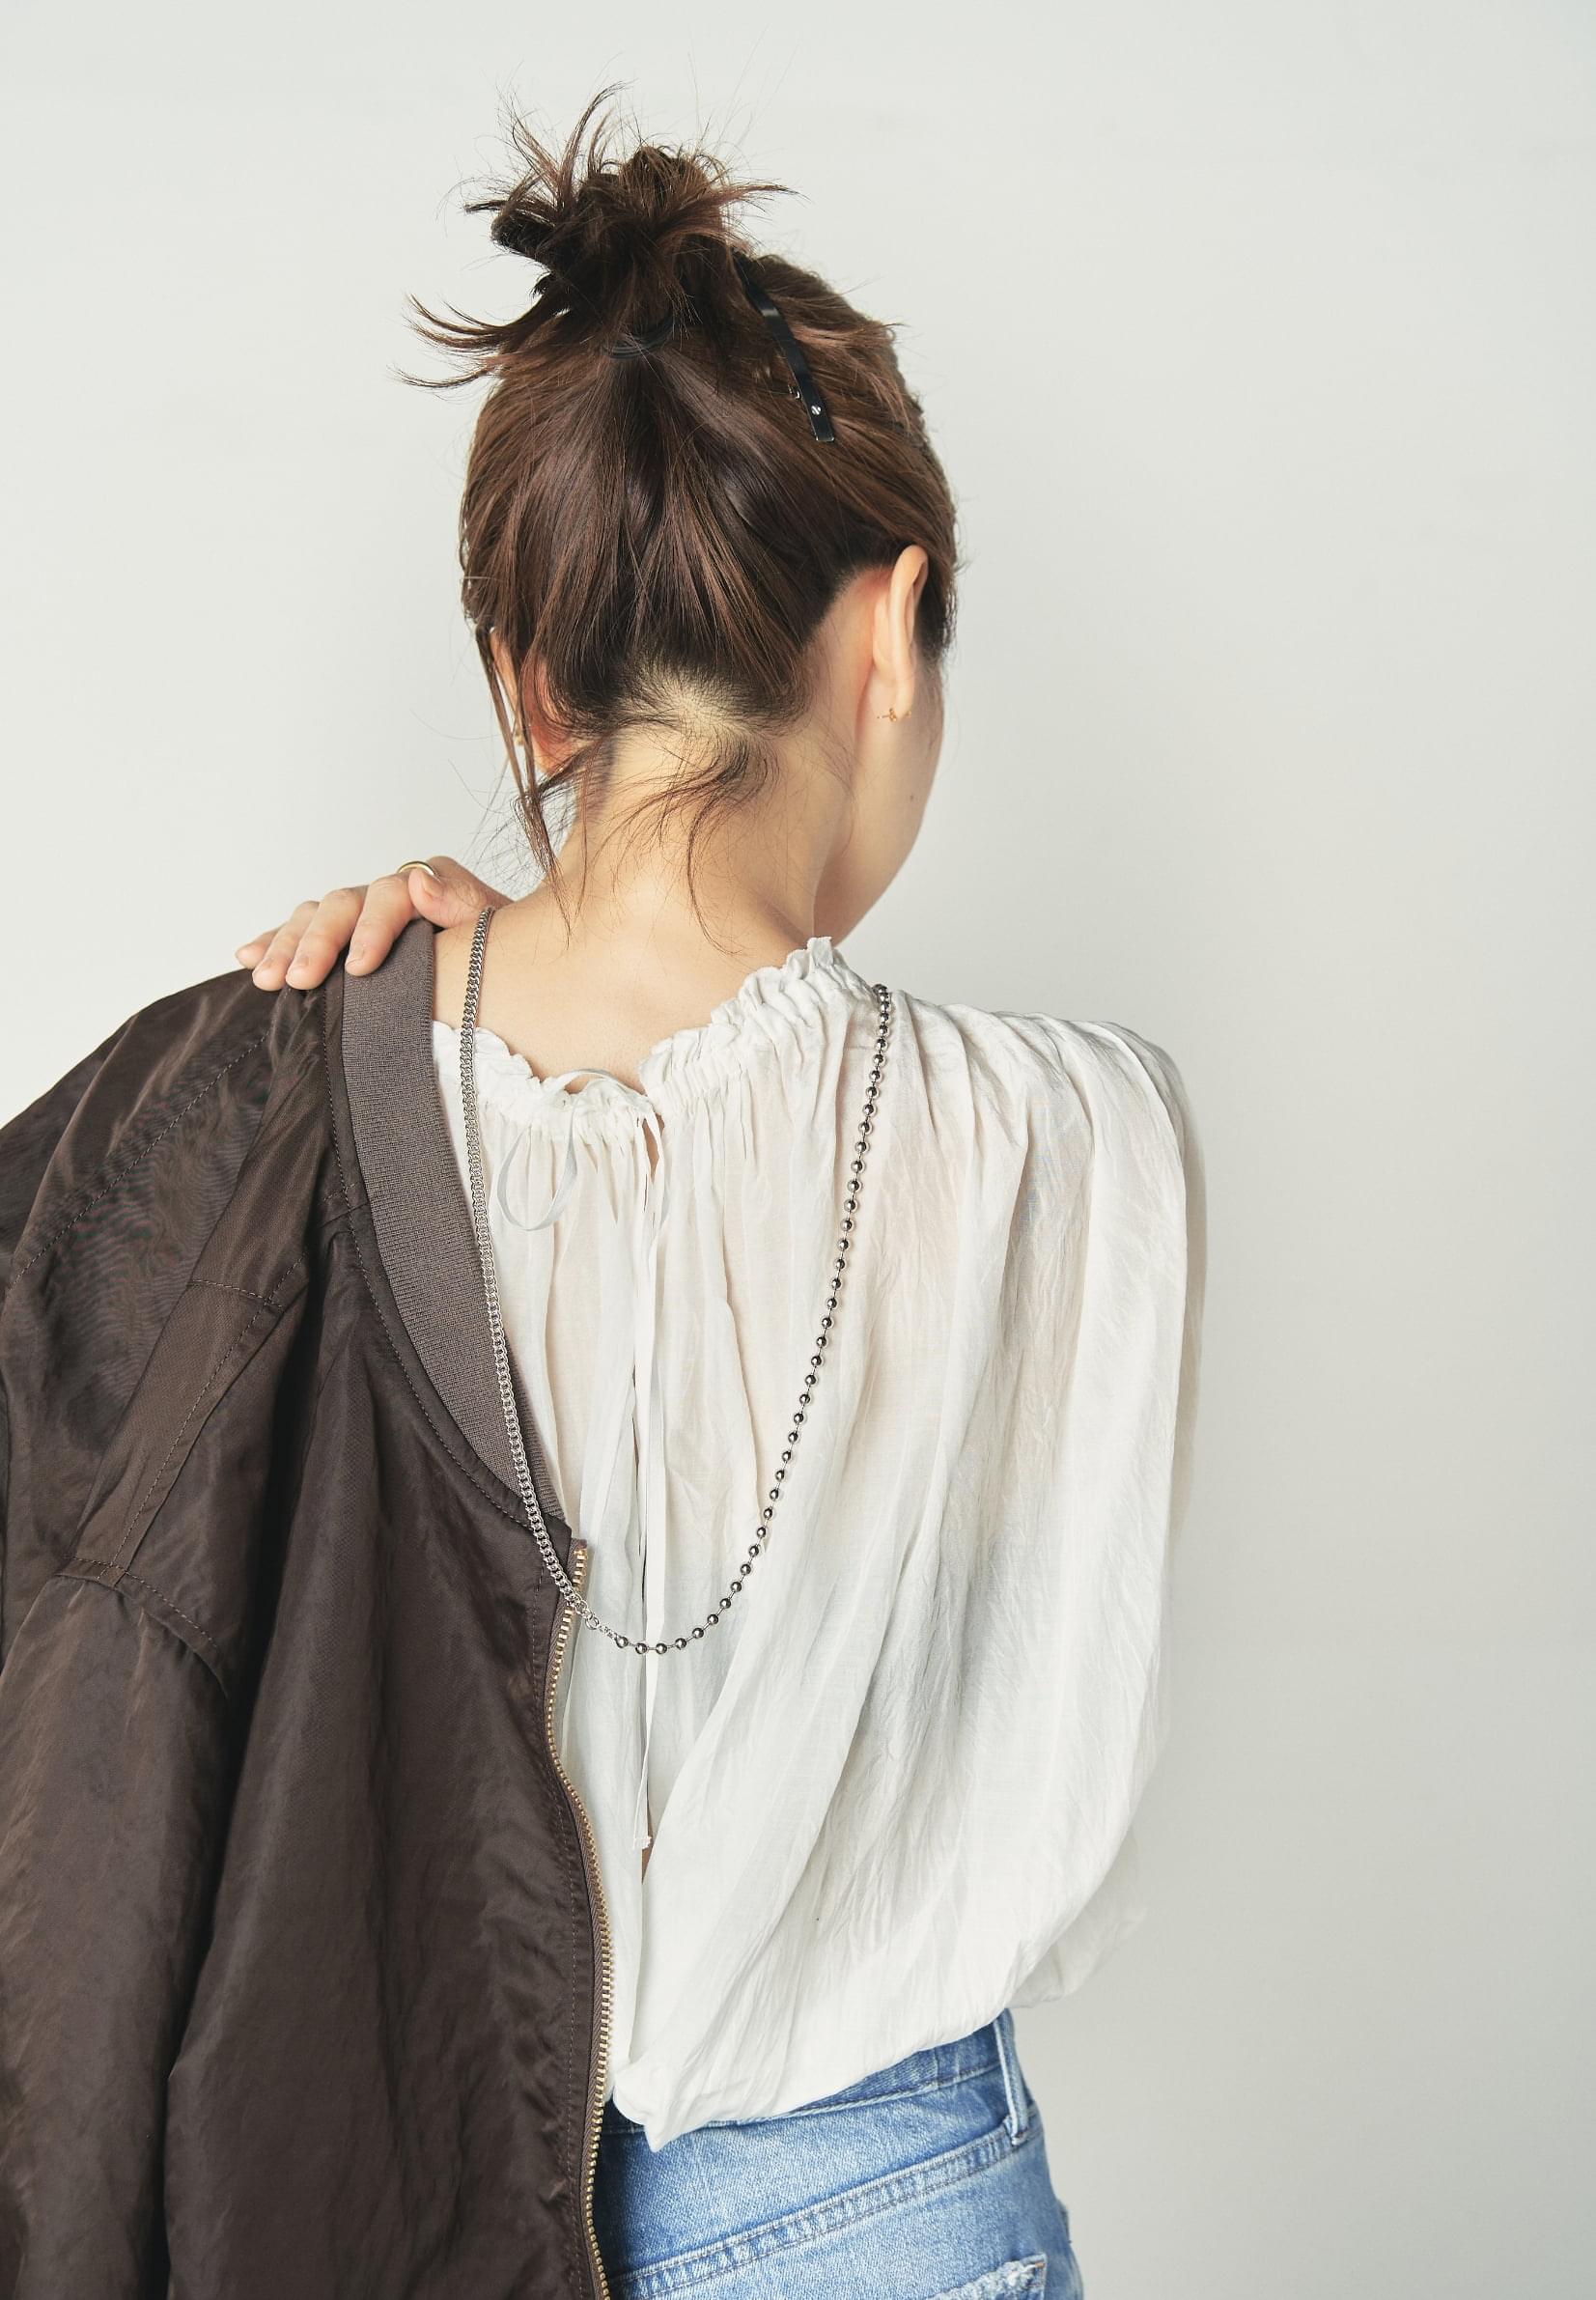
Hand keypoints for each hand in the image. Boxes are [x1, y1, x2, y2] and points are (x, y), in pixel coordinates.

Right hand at [235, 858, 507, 988]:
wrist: (508, 977)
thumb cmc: (502, 959)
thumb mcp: (496, 934)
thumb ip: (464, 905)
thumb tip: (419, 882)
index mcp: (428, 887)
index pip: (390, 894)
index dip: (371, 929)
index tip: (359, 968)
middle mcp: (389, 894)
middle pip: (343, 904)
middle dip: (318, 942)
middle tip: (299, 980)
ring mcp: (362, 915)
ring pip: (315, 917)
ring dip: (287, 945)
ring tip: (266, 979)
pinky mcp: (343, 938)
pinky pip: (302, 933)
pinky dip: (274, 942)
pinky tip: (248, 957)